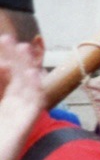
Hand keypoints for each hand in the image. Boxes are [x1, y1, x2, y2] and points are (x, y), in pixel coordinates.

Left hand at [0, 34, 42, 159]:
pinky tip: (34, 73)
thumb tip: (1, 74)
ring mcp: (23, 114)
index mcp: (5, 106)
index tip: (0, 44)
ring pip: (28, 84)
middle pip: (18, 76)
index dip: (5, 61)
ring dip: (26, 66)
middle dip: (14, 58)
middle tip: (8, 38)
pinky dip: (36, 87)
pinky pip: (35, 101)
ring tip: (22, 47)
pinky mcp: (28, 122)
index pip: (7, 79)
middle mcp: (16, 107)